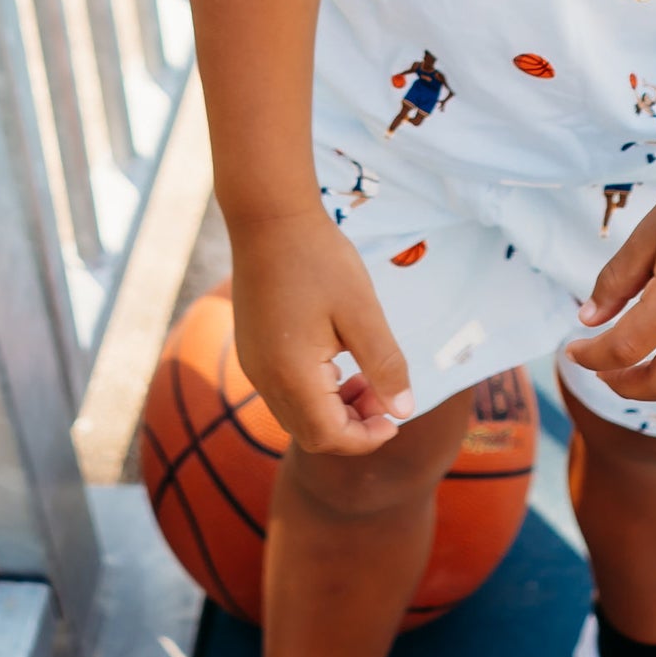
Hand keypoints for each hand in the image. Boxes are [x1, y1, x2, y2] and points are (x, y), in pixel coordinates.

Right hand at [228, 208, 415, 454]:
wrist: (268, 218)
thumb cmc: (319, 259)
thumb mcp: (363, 312)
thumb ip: (385, 365)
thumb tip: (404, 410)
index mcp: (292, 375)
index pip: (329, 437)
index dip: (367, 438)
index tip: (396, 417)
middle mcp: (265, 379)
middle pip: (311, 433)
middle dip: (353, 426)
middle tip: (383, 393)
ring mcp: (254, 365)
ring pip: (296, 414)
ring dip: (334, 410)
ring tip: (365, 376)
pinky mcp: (251, 349)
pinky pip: (284, 392)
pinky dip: (315, 393)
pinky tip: (337, 362)